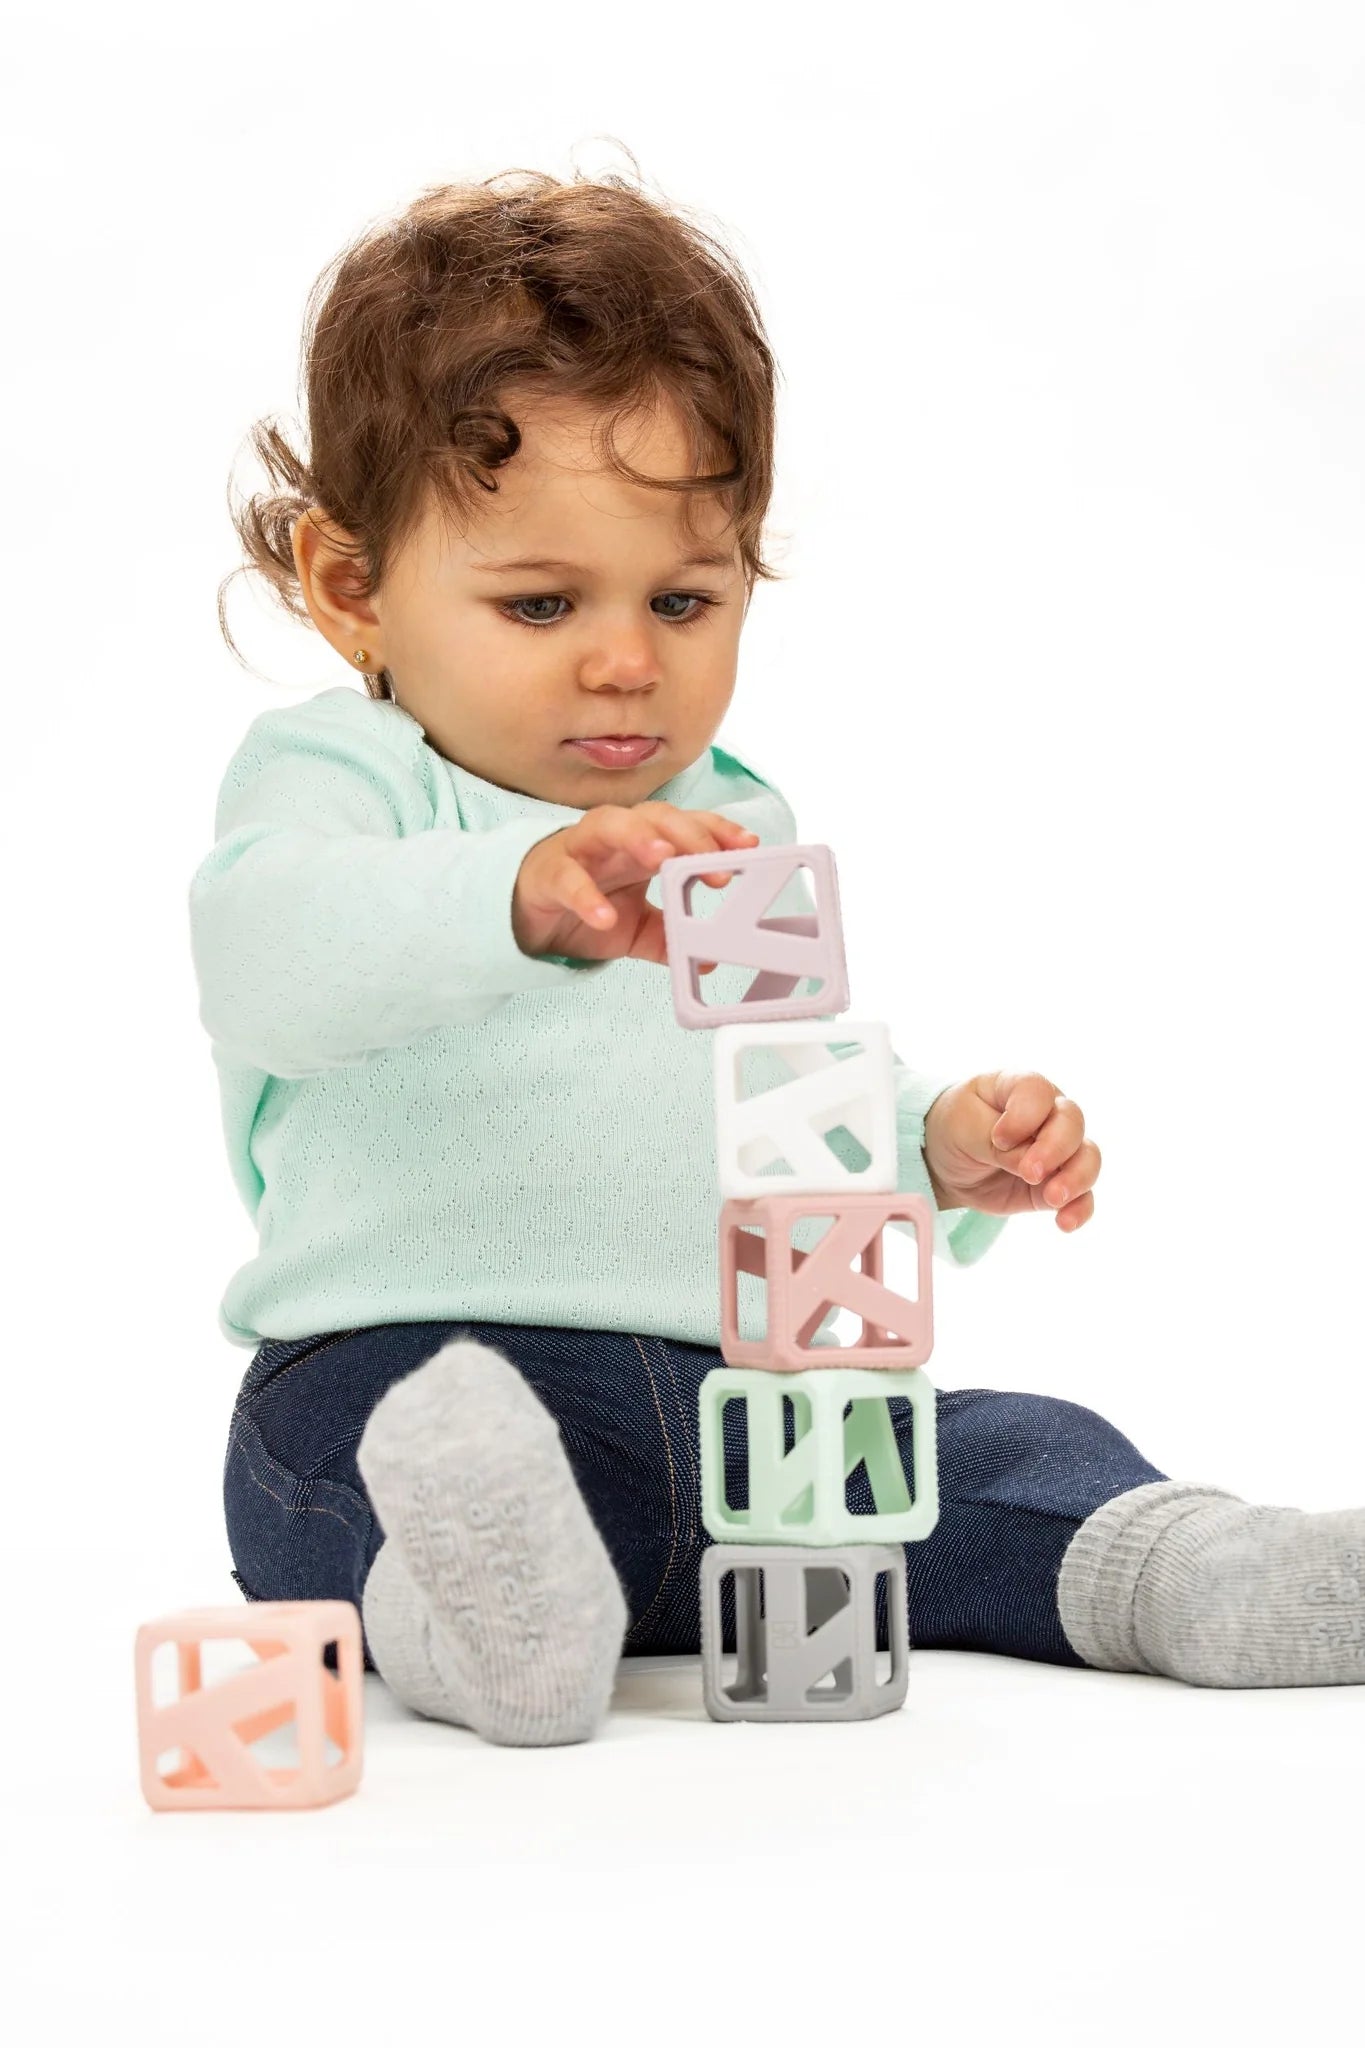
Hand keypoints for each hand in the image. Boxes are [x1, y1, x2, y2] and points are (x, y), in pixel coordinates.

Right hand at [512, 802, 760, 967]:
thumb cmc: (583, 908)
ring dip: (638, 836)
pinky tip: (604, 916)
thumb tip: (707, 961)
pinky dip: (587, 895)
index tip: (749, 846)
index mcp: (642, 843)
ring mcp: (578, 848)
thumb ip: (667, 937)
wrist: (527, 920)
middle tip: (714, 864)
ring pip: (608, 824)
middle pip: (655, 815)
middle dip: (688, 834)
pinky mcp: (547, 873)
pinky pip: (567, 877)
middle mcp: (614, 836)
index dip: (717, 830)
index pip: (686, 825)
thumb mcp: (635, 930)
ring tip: (663, 858)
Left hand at [922, 1071, 1100, 1231]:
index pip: (1038, 1092)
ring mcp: (1058, 1150)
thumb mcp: (962, 1126)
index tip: (999, 1139)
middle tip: (1029, 1173)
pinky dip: (1079, 1208)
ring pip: (1087, 1158)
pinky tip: (1064, 1222)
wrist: (946, 1163)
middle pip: (1072, 1124)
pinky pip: (1082, 1195)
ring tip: (1052, 1199)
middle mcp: (1049, 1114)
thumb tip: (1032, 1167)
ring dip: (1076, 1179)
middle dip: (1055, 1150)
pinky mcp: (1057, 1183)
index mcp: (1020, 1088)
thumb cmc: (954, 1128)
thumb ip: (995, 1143)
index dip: (1025, 1116)